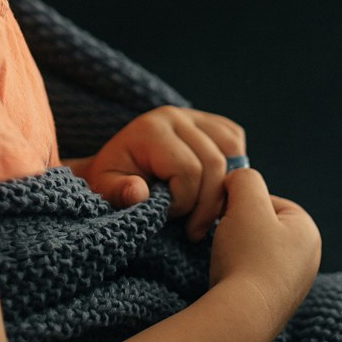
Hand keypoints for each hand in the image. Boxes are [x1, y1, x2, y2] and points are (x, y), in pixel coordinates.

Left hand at [70, 106, 245, 241]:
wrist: (117, 163)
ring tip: (204, 210)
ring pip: (231, 152)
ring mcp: (194, 115)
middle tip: (192, 226)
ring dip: (223, 188)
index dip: (183, 202)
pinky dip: (232, 169)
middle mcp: (174, 115)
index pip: (188, 170)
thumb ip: (120, 192)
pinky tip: (213, 189)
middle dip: (206, 203)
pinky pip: (235, 142)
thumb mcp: (106, 189)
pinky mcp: (209, 121)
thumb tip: (137, 192)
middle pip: (214, 163)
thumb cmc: (113, 181)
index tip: (167, 214)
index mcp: (151, 129)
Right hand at [208, 166, 320, 320]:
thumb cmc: (247, 254)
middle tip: (222, 235)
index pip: (268, 200)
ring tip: (225, 258)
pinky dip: (238, 271)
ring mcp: (294, 284)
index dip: (240, 202)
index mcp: (309, 230)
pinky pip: (253, 275)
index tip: (224, 213)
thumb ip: (244, 178)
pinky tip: (228, 276)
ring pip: (255, 250)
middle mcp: (309, 258)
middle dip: (238, 225)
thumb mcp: (245, 200)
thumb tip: (239, 181)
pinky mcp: (276, 304)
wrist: (243, 315)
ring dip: (235, 249)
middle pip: (262, 225)